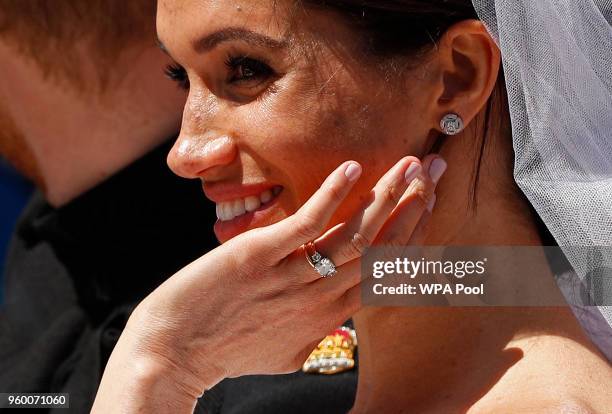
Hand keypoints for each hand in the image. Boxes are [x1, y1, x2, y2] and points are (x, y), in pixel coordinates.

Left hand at [91, 154, 444, 412]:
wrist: (170, 357)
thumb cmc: (224, 351)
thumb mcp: (283, 349)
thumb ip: (313, 329)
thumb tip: (332, 318)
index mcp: (327, 316)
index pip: (382, 273)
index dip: (410, 236)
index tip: (427, 204)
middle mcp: (320, 299)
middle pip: (380, 249)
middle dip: (413, 208)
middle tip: (436, 171)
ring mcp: (291, 278)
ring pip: (354, 236)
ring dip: (386, 198)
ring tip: (411, 165)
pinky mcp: (259, 259)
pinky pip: (306, 225)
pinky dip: (332, 196)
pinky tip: (352, 168)